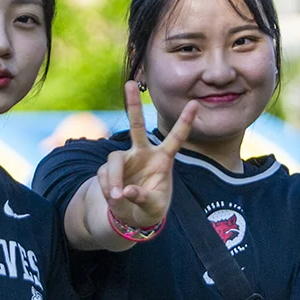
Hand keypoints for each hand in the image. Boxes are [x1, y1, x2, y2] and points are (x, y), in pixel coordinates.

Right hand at [95, 81, 197, 227]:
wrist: (131, 215)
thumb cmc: (150, 207)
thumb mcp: (153, 207)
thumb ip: (142, 198)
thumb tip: (125, 191)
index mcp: (163, 159)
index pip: (175, 138)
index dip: (185, 122)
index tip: (196, 103)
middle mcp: (143, 153)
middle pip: (137, 127)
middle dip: (133, 106)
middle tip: (129, 84)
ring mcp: (125, 159)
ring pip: (114, 160)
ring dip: (113, 179)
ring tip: (117, 197)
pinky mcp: (109, 168)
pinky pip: (104, 176)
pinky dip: (108, 189)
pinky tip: (115, 199)